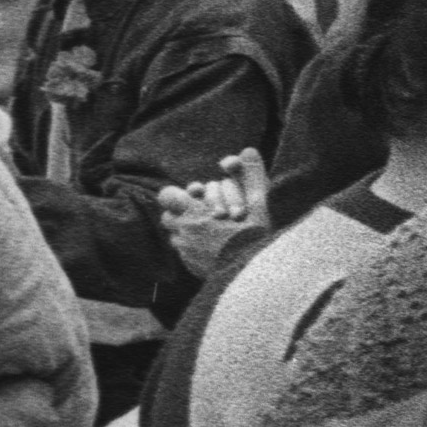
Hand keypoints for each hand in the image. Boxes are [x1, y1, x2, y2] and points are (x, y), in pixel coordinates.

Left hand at [151, 149, 267, 279]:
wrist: (257, 276)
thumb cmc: (256, 237)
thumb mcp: (259, 203)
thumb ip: (251, 175)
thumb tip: (247, 149)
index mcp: (195, 213)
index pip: (167, 196)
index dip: (178, 196)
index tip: (193, 199)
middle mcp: (184, 232)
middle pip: (169, 217)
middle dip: (183, 215)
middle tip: (204, 217)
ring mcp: (186, 251)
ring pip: (176, 237)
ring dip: (188, 234)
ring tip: (210, 236)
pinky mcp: (190, 267)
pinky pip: (185, 254)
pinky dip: (196, 251)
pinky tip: (215, 252)